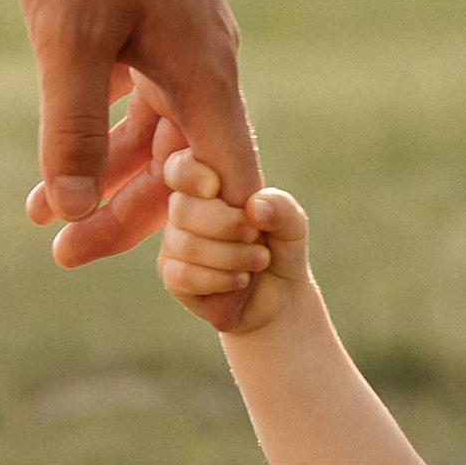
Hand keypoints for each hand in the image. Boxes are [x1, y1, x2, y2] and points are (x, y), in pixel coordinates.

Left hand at [14, 0, 259, 267]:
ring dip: (101, 173)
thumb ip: (71, 130)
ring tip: (38, 213)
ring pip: (152, 133)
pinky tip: (52, 150)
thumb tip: (73, 210)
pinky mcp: (149, 14)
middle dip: (124, 216)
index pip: (228, 191)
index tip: (187, 298)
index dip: (213, 248)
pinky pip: (135, 94)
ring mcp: (178, 38)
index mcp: (204, 79)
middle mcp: (204, 64)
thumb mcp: (67, 39)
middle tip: (61, 256)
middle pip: (181, 171)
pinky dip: (98, 126)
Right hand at [160, 155, 308, 339]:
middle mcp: (184, 209)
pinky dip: (220, 279)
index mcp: (206, 183)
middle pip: (182, 208)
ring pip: (187, 245)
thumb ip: (280, 207)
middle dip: (226, 224)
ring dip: (231, 256)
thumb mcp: (292, 225)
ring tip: (259, 260)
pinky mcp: (173, 276)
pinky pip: (184, 275)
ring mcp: (175, 243)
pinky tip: (241, 280)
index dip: (189, 174)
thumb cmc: (279, 249)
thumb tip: (253, 207)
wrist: (279, 297)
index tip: (215, 188)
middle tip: (255, 236)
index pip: (179, 167)